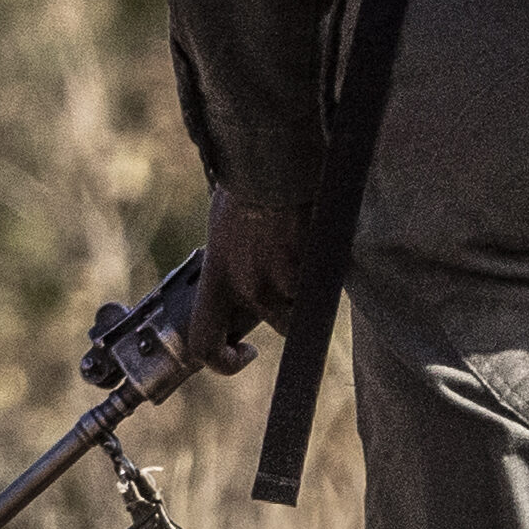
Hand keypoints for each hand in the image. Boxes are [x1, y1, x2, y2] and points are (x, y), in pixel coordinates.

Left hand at [193, 191, 320, 366]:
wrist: (272, 166)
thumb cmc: (244, 192)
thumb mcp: (222, 238)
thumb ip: (230, 269)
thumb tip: (239, 288)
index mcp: (216, 280)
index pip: (204, 344)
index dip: (223, 363)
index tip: (243, 351)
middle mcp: (245, 288)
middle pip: (275, 326)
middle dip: (287, 311)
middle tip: (289, 281)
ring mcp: (279, 282)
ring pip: (303, 307)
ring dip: (307, 287)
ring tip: (298, 248)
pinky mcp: (309, 271)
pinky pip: (323, 287)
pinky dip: (324, 272)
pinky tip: (314, 240)